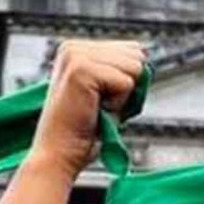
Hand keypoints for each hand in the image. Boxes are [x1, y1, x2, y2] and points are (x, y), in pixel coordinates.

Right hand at [29, 41, 144, 180]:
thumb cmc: (82, 131)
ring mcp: (75, 56)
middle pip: (136, 55)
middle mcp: (73, 47)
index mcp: (77, 48)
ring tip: (96, 108)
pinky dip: (118, 104)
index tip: (101, 100)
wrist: (58, 155)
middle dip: (126, 86)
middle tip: (98, 106)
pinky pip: (126, 82)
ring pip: (134, 67)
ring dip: (122, 96)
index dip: (126, 80)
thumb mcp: (106, 93)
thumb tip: (145, 62)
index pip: (132, 49)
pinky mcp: (81, 69)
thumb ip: (122, 72)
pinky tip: (94, 111)